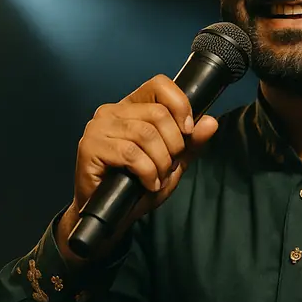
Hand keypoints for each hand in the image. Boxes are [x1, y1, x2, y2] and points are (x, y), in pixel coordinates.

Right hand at [57, 74, 218, 261]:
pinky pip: (130, 153)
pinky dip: (147, 172)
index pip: (159, 85)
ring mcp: (98, 127)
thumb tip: (211, 122)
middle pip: (158, 113)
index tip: (187, 131)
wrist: (113, 215)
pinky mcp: (89, 147)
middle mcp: (112, 111)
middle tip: (168, 165)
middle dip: (173, 145)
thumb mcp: (173, 163)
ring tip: (157, 177)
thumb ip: (191, 143)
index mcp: (132, 107)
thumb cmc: (138, 186)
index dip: (180, 105)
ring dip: (160, 162)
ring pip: (146, 133)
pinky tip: (147, 183)